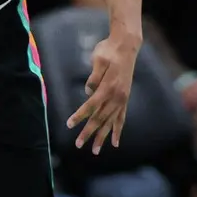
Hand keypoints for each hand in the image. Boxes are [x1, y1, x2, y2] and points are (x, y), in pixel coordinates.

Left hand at [66, 32, 139, 154]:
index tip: (69, 124)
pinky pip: (121, 118)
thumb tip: (88, 93)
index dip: (79, 116)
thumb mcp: (98, 60)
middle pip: (100, 118)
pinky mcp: (125, 98)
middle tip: (78, 144)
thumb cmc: (109, 50)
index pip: (91, 106)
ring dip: (102, 137)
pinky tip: (115, 142)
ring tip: (96, 150)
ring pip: (110, 122)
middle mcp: (116, 96)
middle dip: (89, 132)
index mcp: (108, 87)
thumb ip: (93, 78)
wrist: (126, 46)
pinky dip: (117, 131)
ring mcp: (122, 99)